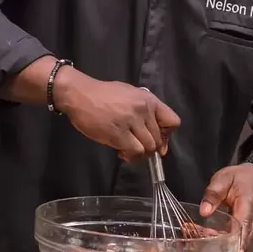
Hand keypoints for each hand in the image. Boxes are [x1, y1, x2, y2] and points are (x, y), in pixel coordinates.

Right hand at [54, 70, 180, 163]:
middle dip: (150, 148)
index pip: (173, 121)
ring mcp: (131, 121)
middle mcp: (143, 110)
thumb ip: (144, 112)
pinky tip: (122, 152)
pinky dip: (132, 156)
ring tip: (128, 150)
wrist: (79, 95)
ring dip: (141, 154)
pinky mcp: (119, 133)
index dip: (167, 135)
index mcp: (148, 99)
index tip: (158, 140)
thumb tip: (155, 135)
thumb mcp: (129, 95)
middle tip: (136, 147)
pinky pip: (135, 151)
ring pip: (149, 147)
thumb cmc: (102, 95)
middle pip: (159, 139)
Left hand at [199, 162, 252, 251]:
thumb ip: (213, 193)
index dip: (238, 242)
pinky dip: (232, 242)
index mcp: (248, 204)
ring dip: (229, 245)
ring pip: (244, 241)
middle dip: (228, 246)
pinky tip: (217, 240)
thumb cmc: (240, 177)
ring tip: (209, 242)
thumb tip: (204, 212)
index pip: (244, 226)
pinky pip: (244, 239)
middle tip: (208, 246)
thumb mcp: (223, 178)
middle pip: (244, 238)